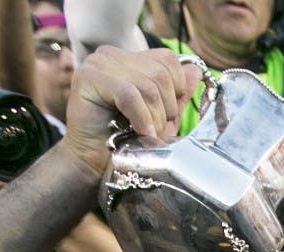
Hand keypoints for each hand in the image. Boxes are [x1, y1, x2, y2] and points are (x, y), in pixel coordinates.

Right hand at [63, 46, 202, 174]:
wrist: (92, 164)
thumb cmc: (122, 142)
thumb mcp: (158, 116)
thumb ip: (176, 93)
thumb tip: (196, 70)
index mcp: (128, 58)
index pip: (167, 59)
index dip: (176, 89)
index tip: (169, 117)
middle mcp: (111, 55)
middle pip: (160, 73)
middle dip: (166, 109)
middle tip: (156, 131)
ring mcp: (97, 63)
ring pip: (147, 85)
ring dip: (154, 117)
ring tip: (146, 135)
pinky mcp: (88, 78)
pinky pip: (129, 94)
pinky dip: (140, 117)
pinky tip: (140, 132)